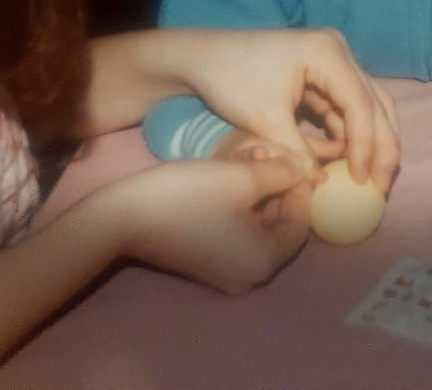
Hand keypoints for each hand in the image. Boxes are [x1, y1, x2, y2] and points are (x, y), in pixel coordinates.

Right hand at [108, 152, 317, 294]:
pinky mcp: (207, 262)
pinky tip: (233, 176)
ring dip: (259, 192)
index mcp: (264, 263)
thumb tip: (310, 170)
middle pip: (280, 225)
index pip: (300, 223)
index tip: (294, 158)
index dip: (301, 188)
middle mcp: (249, 276)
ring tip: (250, 158)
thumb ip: (283, 173)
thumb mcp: (242, 178)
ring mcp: (226, 272)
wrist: (121, 217)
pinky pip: (238, 232)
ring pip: (258, 225)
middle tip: (269, 154)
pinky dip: (241, 206)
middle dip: (278, 187)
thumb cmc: (188, 195)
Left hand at [165, 28, 400, 191]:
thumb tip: (323, 185)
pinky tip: (349, 163)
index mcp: (327, 53)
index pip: (360, 103)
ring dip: (371, 142)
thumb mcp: (264, 119)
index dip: (367, 145)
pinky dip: (351, 135)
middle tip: (381, 186)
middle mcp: (338, 52)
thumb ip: (297, 153)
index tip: (361, 181)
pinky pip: (347, 108)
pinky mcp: (323, 77)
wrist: (202, 58)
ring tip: (371, 180)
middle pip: (375, 102)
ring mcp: (333, 63)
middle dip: (382, 146)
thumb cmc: (229, 79)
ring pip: (368, 106)